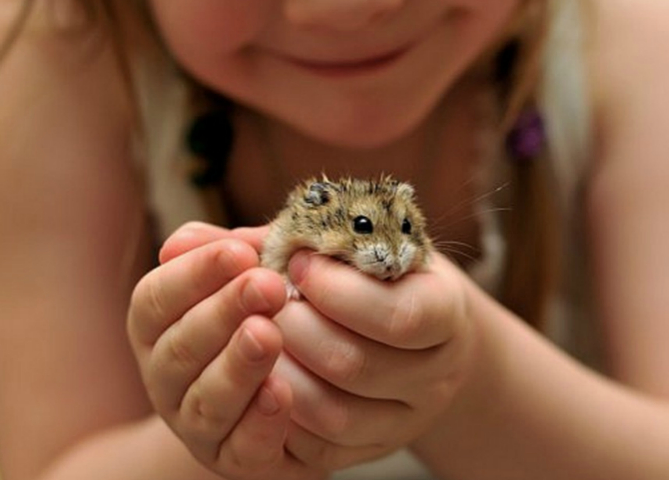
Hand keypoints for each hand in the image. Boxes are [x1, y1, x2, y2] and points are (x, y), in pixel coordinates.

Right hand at [127, 222, 327, 479]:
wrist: (283, 395)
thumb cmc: (258, 316)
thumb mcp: (243, 277)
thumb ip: (229, 254)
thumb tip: (198, 241)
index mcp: (158, 327)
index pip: (156, 298)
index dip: (194, 274)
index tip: (239, 251)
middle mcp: (166, 378)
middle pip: (181, 347)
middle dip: (223, 312)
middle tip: (266, 285)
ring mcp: (195, 424)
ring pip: (206, 400)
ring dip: (237, 366)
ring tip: (268, 334)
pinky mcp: (233, 459)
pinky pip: (242, 447)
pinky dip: (260, 421)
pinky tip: (282, 392)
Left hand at [273, 250, 478, 470]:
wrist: (419, 332)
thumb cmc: (384, 277)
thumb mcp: (371, 247)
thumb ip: (320, 239)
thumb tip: (244, 242)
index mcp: (446, 314)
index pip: (399, 315)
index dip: (337, 291)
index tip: (298, 262)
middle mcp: (436, 376)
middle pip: (356, 366)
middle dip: (295, 328)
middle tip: (262, 300)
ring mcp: (406, 421)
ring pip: (334, 414)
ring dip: (281, 372)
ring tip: (257, 335)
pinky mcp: (372, 450)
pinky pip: (319, 450)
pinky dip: (282, 414)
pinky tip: (265, 376)